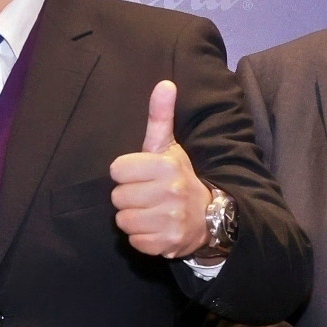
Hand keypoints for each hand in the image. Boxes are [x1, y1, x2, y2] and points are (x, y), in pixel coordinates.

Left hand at [108, 79, 213, 259]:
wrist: (209, 216)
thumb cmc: (179, 177)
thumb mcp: (169, 147)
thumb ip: (160, 116)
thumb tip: (164, 83)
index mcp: (165, 165)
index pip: (116, 170)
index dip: (126, 173)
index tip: (142, 175)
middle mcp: (170, 191)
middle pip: (117, 197)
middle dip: (129, 197)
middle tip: (147, 196)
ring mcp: (170, 219)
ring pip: (123, 220)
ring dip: (133, 218)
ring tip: (151, 212)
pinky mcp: (168, 243)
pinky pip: (134, 242)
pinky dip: (142, 238)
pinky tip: (156, 228)